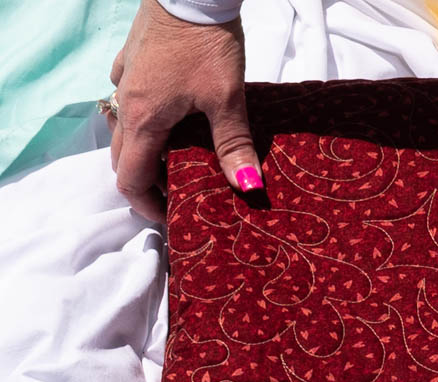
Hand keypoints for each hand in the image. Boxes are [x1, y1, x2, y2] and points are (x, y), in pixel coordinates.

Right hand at [109, 0, 259, 222]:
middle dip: (148, 182)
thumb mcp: (227, 97)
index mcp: (144, 119)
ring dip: (146, 150)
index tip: (172, 217)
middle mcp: (126, 102)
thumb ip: (233, 144)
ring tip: (181, 160)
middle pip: (124, 157)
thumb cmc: (207, 42)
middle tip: (181, 193)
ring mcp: (124, 78)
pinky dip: (146, 119)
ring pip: (125, 128)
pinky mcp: (132, 58)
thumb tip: (247, 187)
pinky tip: (174, 116)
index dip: (148, 205)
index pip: (130, 178)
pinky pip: (129, 98)